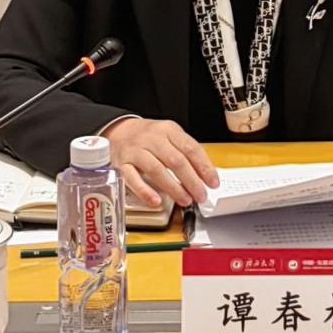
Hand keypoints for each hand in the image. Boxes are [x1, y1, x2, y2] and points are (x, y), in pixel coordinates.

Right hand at [102, 118, 219, 207]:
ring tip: (185, 200)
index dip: (204, 167)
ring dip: (173, 188)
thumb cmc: (150, 138)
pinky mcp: (122, 164)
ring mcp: (136, 151)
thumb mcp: (170, 136)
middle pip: (176, 160)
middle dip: (191, 181)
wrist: (119, 130)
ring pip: (156, 170)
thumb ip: (185, 152)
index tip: (213, 182)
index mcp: (169, 130)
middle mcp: (152, 139)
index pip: (190, 148)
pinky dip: (145, 191)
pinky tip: (156, 201)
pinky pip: (133, 179)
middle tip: (201, 195)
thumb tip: (204, 175)